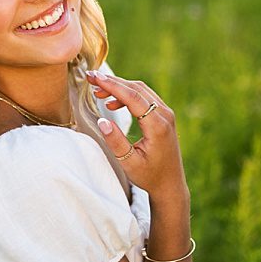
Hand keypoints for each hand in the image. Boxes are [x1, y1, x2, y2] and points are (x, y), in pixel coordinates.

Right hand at [86, 70, 183, 194]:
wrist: (170, 184)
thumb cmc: (149, 176)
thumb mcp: (129, 162)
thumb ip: (115, 141)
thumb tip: (102, 120)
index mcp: (157, 125)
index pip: (133, 97)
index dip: (112, 85)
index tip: (94, 77)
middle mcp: (165, 115)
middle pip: (137, 89)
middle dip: (113, 82)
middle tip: (91, 78)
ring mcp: (166, 114)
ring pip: (141, 90)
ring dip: (119, 87)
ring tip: (98, 91)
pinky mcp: (163, 116)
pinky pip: (144, 98)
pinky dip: (127, 95)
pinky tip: (112, 103)